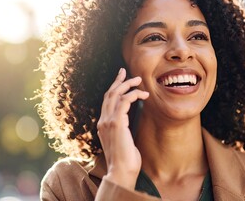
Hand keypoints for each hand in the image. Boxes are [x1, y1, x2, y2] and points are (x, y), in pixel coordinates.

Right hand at [97, 68, 148, 188]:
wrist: (121, 171)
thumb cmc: (125, 160)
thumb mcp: (122, 141)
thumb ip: (122, 130)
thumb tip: (128, 124)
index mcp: (103, 125)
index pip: (106, 101)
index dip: (114, 88)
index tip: (121, 79)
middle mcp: (103, 121)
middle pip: (109, 94)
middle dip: (118, 81)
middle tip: (127, 72)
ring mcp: (108, 122)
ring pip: (115, 95)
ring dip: (128, 85)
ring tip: (139, 80)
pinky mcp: (116, 123)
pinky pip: (123, 102)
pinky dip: (132, 95)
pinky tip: (142, 94)